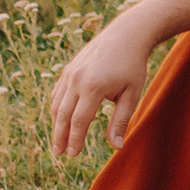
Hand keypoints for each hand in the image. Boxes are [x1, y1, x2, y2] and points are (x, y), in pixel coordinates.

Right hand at [49, 16, 154, 157]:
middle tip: (59, 153)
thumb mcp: (132, 93)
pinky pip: (58, 93)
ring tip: (58, 140)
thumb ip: (121, 120)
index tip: (73, 155)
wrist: (126, 34)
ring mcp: (69, 73)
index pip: (79, 121)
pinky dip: (57, 108)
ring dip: (56, 124)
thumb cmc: (133, 66)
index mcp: (93, 87)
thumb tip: (116, 147)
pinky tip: (60, 119)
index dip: (75, 140)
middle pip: (63, 115)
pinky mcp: (68, 69)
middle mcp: (76, 80)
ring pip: (57, 104)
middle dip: (60, 136)